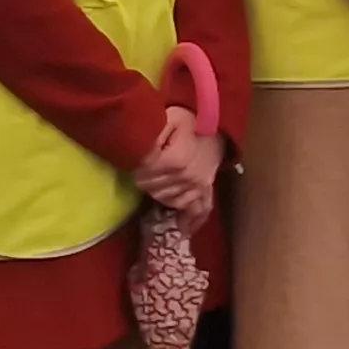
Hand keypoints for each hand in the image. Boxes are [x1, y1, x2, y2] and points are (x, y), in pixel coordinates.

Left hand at [132, 106, 220, 221]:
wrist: (216, 123)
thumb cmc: (189, 120)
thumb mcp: (167, 119)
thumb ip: (152, 136)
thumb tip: (139, 155)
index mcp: (175, 161)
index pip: (146, 176)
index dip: (136, 170)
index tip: (133, 164)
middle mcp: (188, 178)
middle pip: (156, 190)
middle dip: (145, 182)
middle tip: (141, 173)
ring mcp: (199, 186)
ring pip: (170, 201)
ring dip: (159, 195)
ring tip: (155, 185)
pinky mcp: (207, 190)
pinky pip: (199, 210)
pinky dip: (189, 221)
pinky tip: (181, 229)